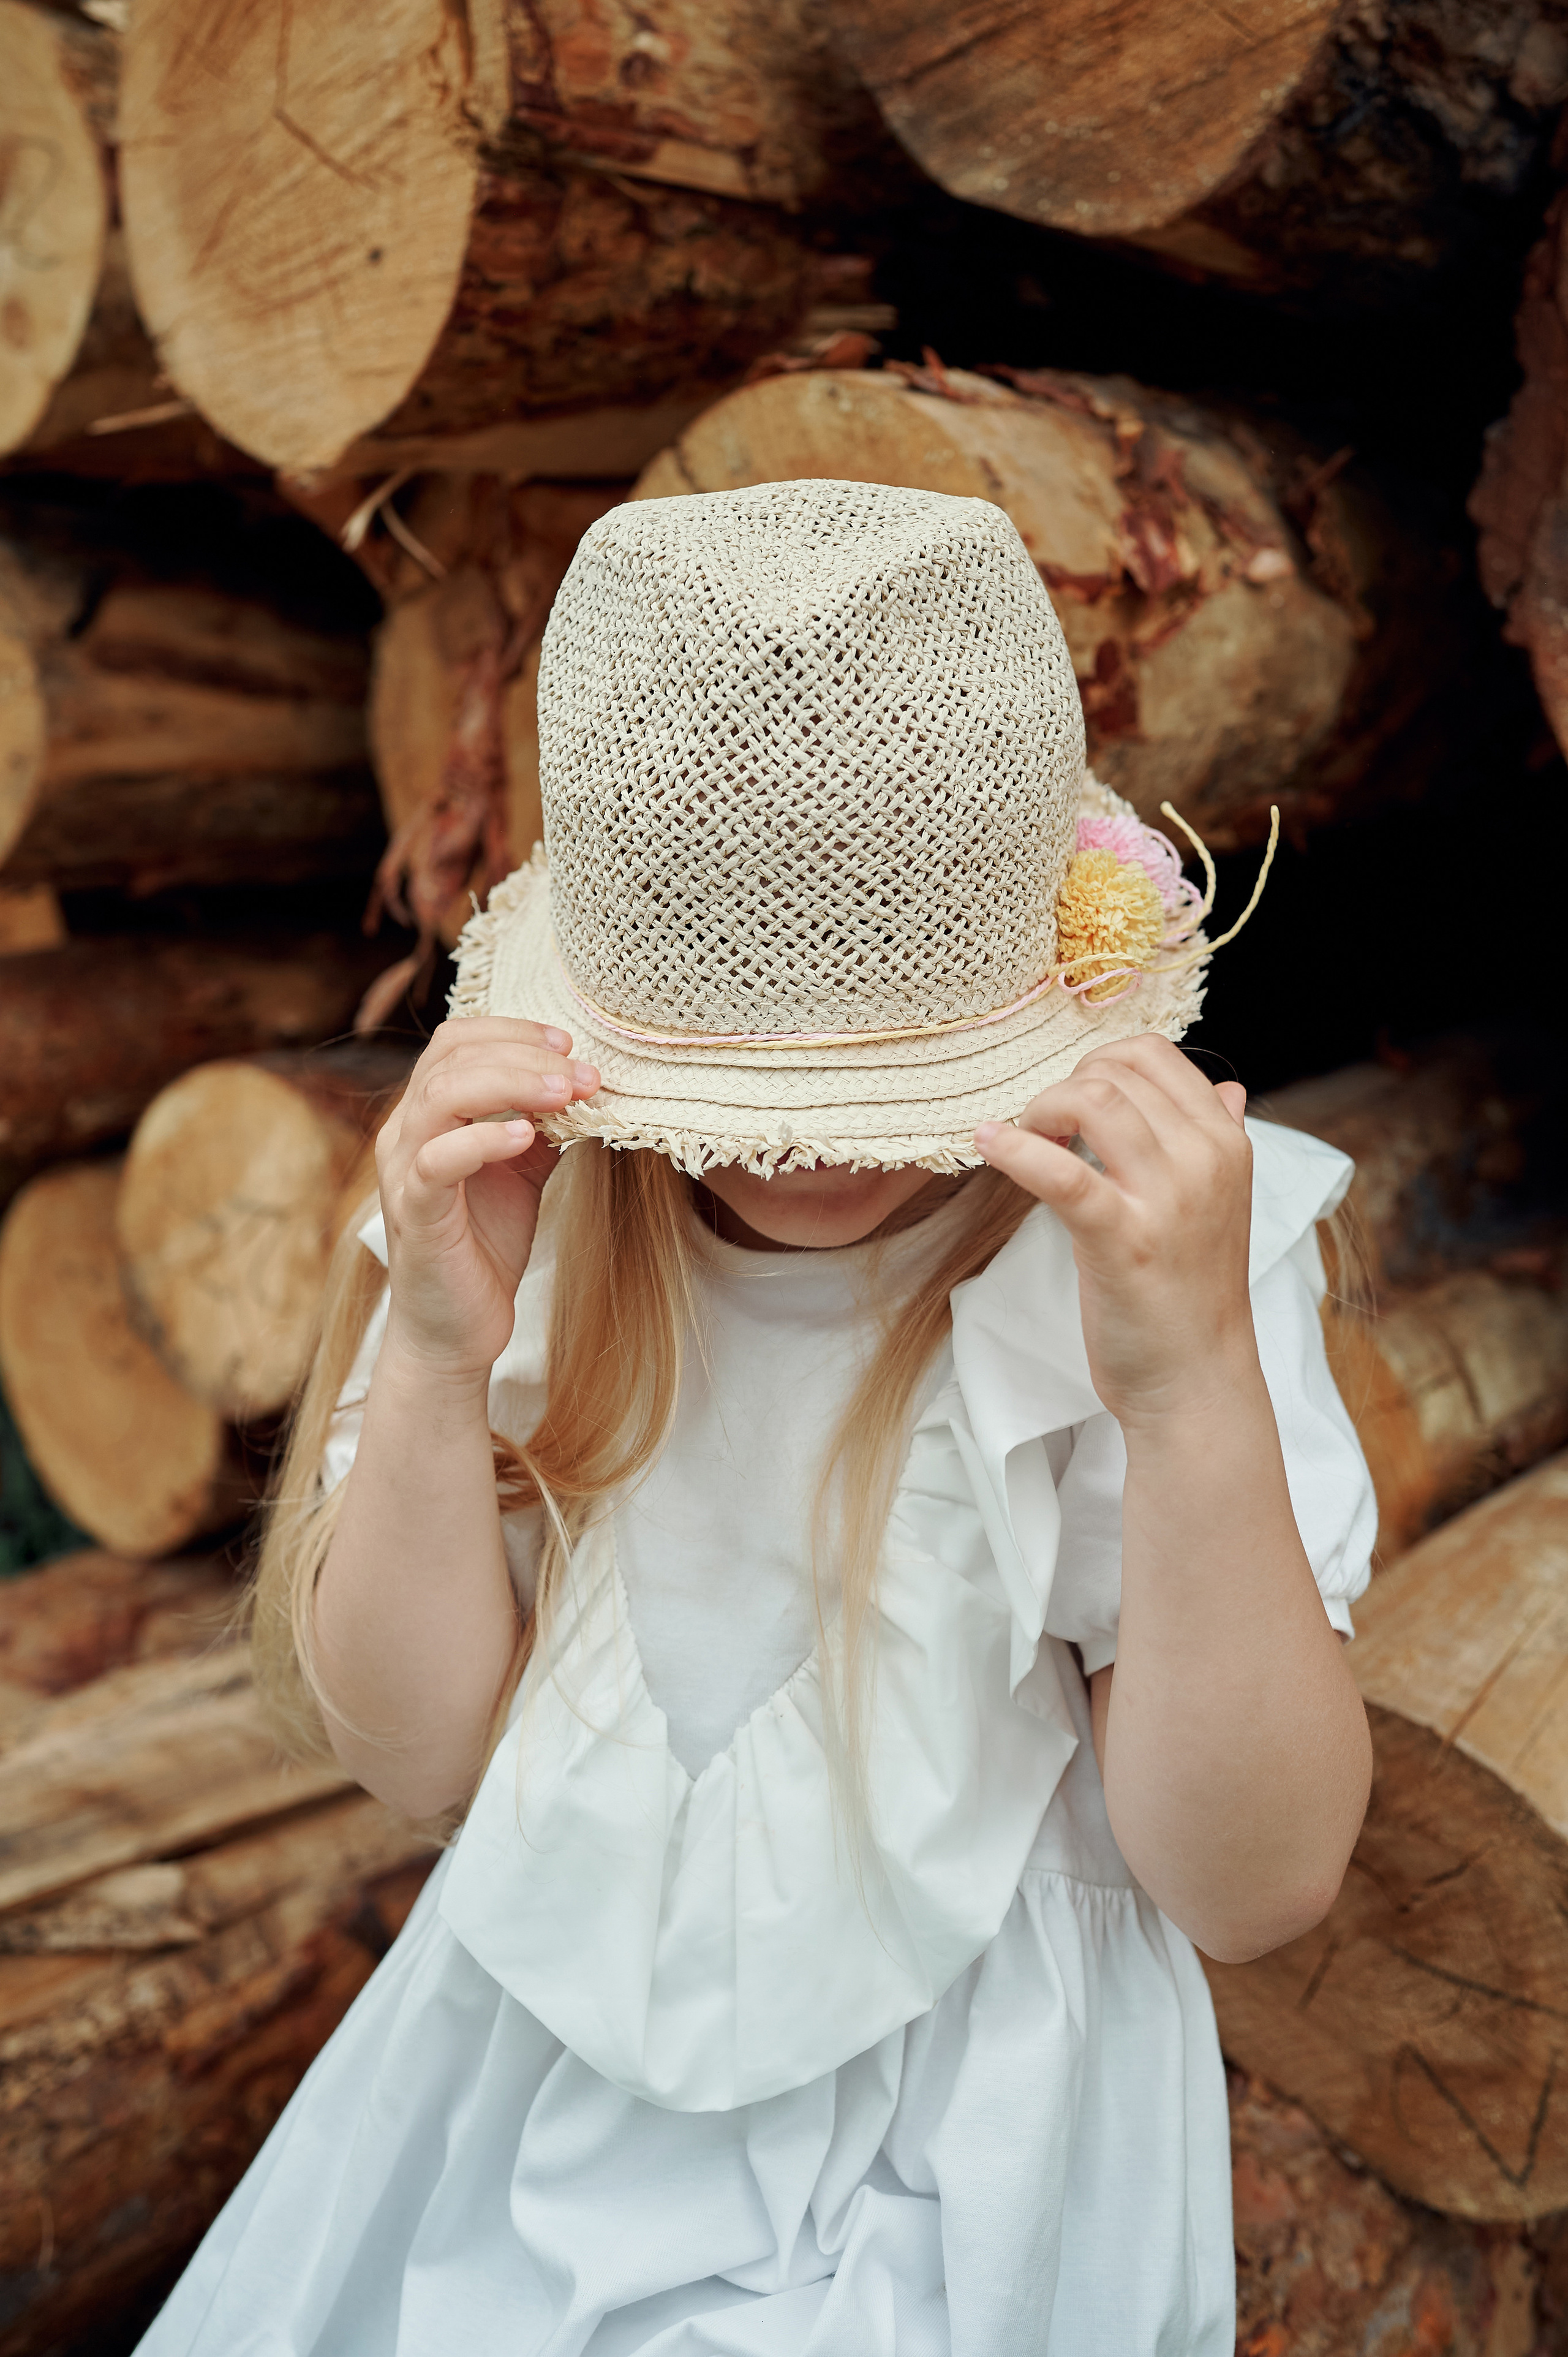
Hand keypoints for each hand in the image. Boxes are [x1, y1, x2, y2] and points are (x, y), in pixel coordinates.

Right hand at [374, 1017, 599, 1385]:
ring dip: (510, 1084)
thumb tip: (585, 1082)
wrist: (458, 1328)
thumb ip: (542, 1124)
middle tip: (581, 1072)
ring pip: (440, 1096)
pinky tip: (525, 1136)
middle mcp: (406, 1134)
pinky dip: (481, 1139)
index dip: (512, 1031)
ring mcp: (404, 1173)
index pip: (456, 1041)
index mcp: (428, 1115)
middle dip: (523, 1054)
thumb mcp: (524, 1170)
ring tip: (565, 1094)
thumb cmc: (486, 1244)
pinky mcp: (415, 1215)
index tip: (569, 1044)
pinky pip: (437, 1162)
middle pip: (451, 1058)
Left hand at [974, 1036, 1256, 1430]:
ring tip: (1026, 1141)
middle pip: (1116, 1072)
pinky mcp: (1122, 1240)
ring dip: (1040, 1110)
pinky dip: (1015, 1148)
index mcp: (1225, 1144)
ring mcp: (1167, 1200)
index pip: (1155, 1055)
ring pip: (1092, 1101)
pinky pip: (1062, 1172)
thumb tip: (1227, 1090)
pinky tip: (988, 1142)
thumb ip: (1217, 1141)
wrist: (1196, 1380)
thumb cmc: (1194, 1294)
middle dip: (1062, 1088)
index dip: (1097, 1064)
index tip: (1073, 1103)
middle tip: (1043, 1129)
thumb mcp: (1222, 1205)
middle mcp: (1204, 1161)